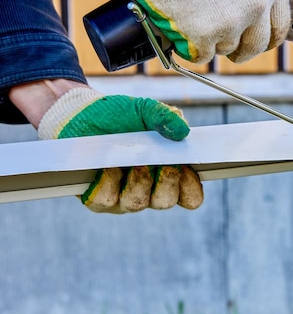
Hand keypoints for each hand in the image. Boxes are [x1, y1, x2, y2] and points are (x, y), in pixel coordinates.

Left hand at [37, 87, 203, 212]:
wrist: (80, 115)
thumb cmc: (119, 116)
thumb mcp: (146, 110)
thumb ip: (167, 117)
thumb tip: (183, 131)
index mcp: (168, 175)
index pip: (189, 196)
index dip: (192, 188)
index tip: (187, 169)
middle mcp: (148, 191)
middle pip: (165, 202)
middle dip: (167, 184)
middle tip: (165, 165)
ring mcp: (122, 197)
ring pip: (136, 203)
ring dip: (139, 182)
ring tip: (136, 162)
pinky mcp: (97, 199)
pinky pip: (106, 201)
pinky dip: (109, 183)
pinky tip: (108, 166)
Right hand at [118, 0, 290, 62]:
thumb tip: (248, 11)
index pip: (279, 24)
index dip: (266, 37)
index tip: (256, 42)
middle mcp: (256, 2)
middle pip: (256, 45)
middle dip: (240, 50)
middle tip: (221, 44)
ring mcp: (231, 21)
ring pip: (226, 49)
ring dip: (209, 41)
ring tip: (190, 17)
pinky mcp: (204, 35)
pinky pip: (201, 55)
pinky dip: (188, 46)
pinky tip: (178, 25)